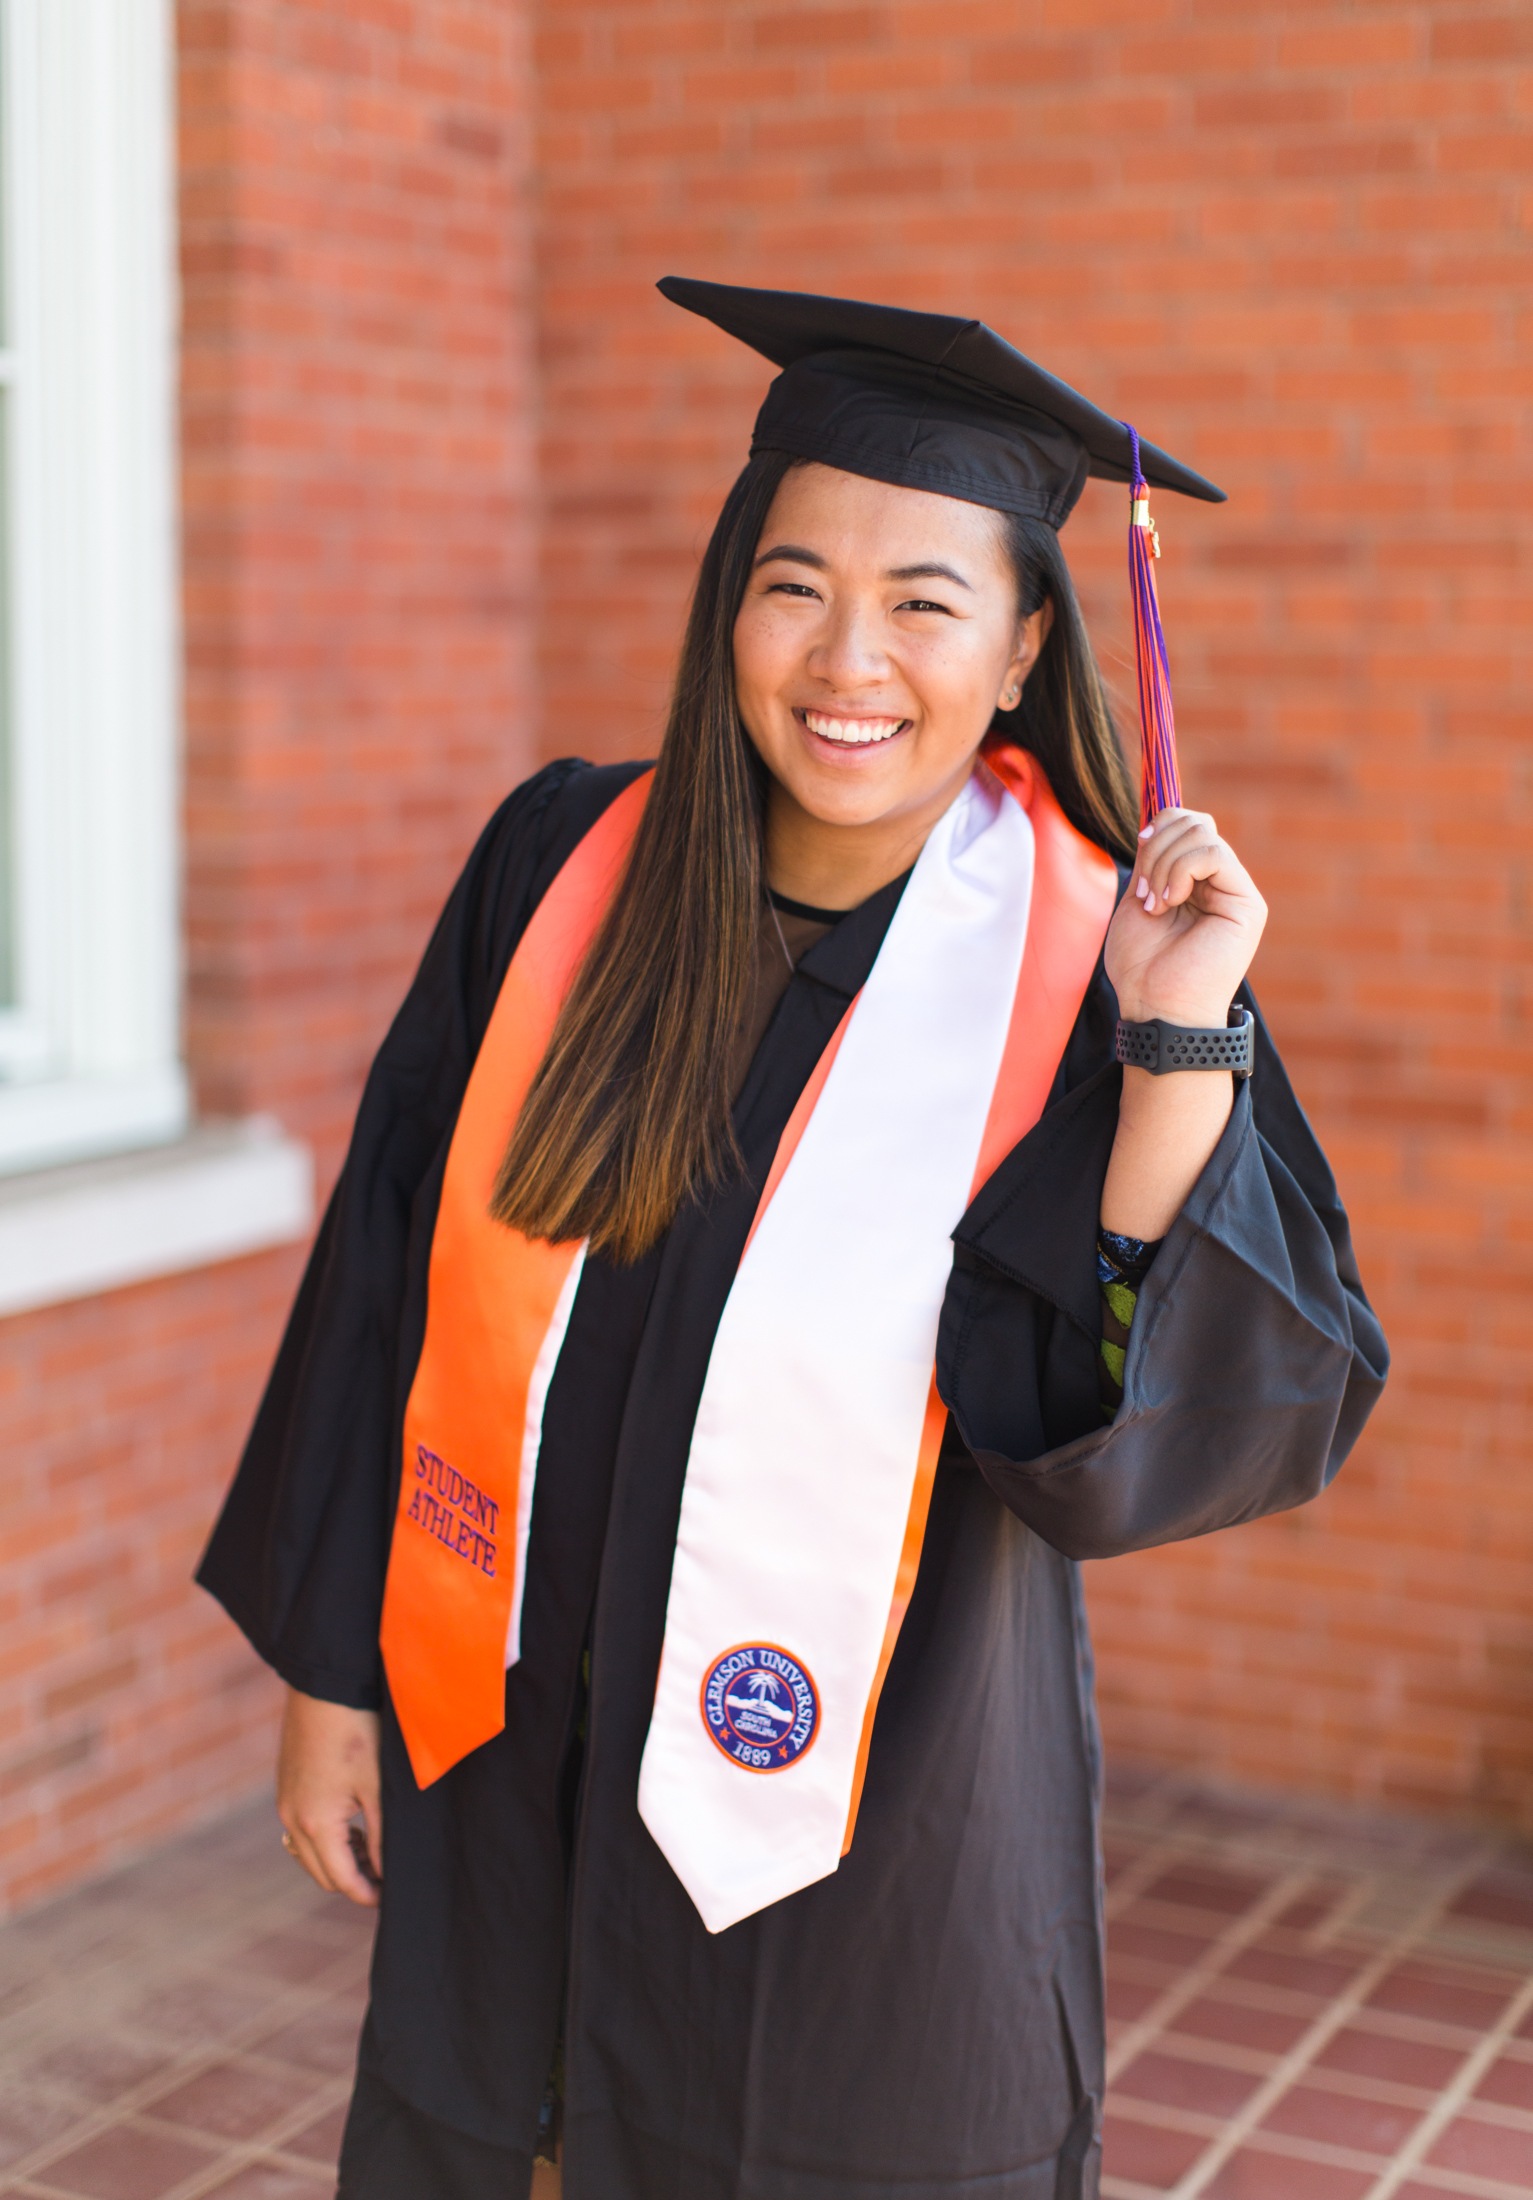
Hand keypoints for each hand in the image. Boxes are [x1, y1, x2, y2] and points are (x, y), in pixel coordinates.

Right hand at [276, 1688, 382, 1906]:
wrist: (326, 1686)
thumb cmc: (357, 1732)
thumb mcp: (377, 1787)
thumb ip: (380, 1836)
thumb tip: (386, 1872)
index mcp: (315, 1824)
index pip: (341, 1880)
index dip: (369, 1894)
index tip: (393, 1896)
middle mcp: (292, 1818)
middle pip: (322, 1873)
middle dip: (353, 1880)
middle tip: (387, 1875)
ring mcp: (284, 1802)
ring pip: (309, 1853)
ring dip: (337, 1859)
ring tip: (372, 1850)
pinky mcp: (286, 1786)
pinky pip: (302, 1829)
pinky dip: (325, 1838)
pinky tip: (351, 1824)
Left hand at [1105, 807, 1267, 1027]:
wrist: (1155, 1008)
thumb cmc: (1142, 967)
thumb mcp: (1140, 897)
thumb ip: (1152, 859)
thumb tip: (1157, 818)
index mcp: (1196, 881)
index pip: (1187, 824)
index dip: (1159, 826)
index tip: (1138, 848)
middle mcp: (1221, 883)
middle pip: (1195, 822)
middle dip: (1156, 848)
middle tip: (1144, 893)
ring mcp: (1236, 892)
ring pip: (1202, 833)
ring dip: (1164, 864)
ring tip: (1154, 904)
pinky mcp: (1248, 904)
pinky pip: (1214, 853)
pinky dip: (1181, 870)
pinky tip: (1170, 902)